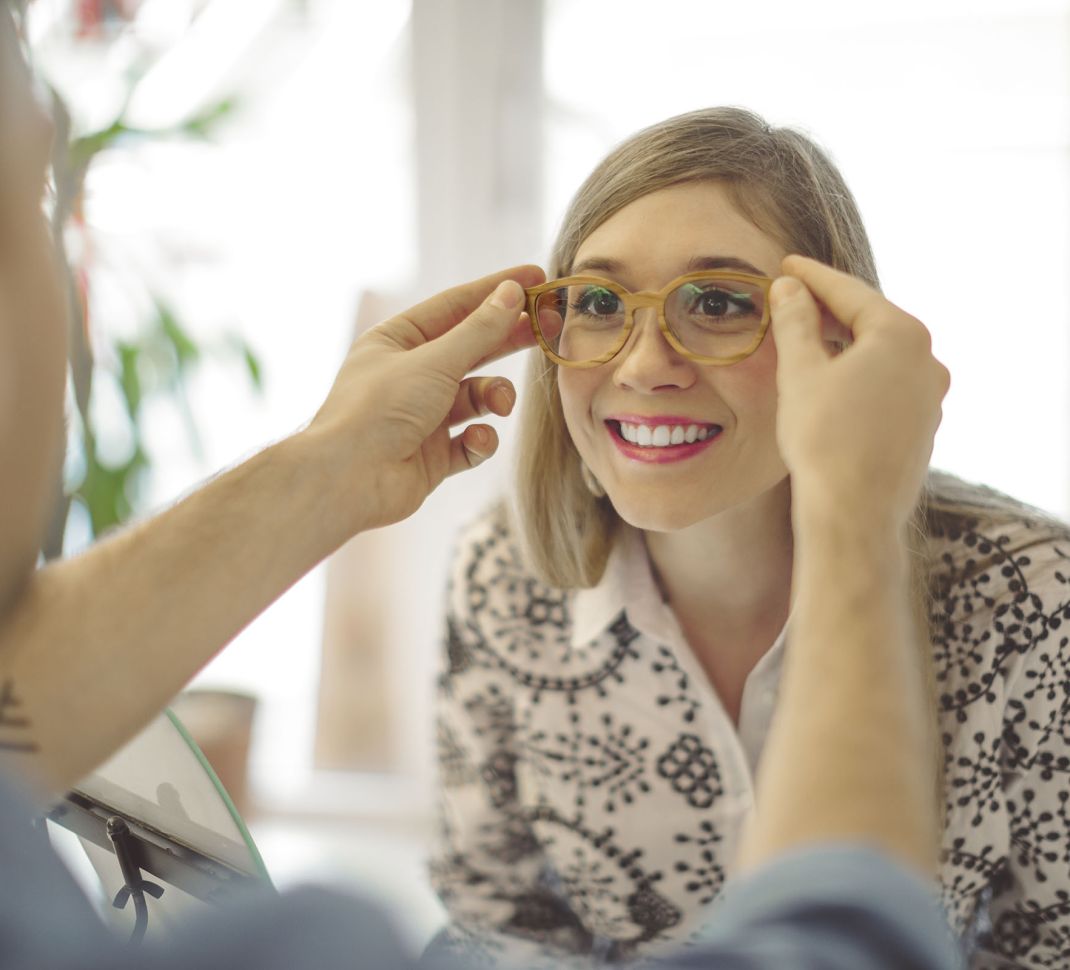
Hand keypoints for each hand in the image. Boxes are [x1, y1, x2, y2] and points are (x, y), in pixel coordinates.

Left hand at [304, 265, 544, 533]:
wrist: (347, 480)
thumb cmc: (378, 410)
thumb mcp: (434, 361)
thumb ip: (479, 331)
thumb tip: (512, 293)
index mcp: (397, 341)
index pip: (455, 307)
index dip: (497, 291)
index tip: (537, 278)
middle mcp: (409, 375)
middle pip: (472, 348)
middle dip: (509, 339)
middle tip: (551, 327)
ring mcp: (422, 417)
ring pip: (476, 397)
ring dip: (494, 398)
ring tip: (501, 404)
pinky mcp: (433, 456)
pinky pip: (471, 442)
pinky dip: (479, 441)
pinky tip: (474, 441)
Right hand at [770, 255, 949, 528]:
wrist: (853, 513)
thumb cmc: (823, 439)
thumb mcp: (800, 371)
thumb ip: (795, 321)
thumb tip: (789, 288)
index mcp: (901, 335)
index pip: (849, 292)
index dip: (812, 277)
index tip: (787, 266)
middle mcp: (928, 360)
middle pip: (870, 321)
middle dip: (829, 309)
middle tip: (793, 299)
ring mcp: (930, 396)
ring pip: (880, 356)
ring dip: (844, 344)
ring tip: (808, 341)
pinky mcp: (922, 427)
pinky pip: (887, 386)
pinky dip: (858, 376)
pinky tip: (831, 386)